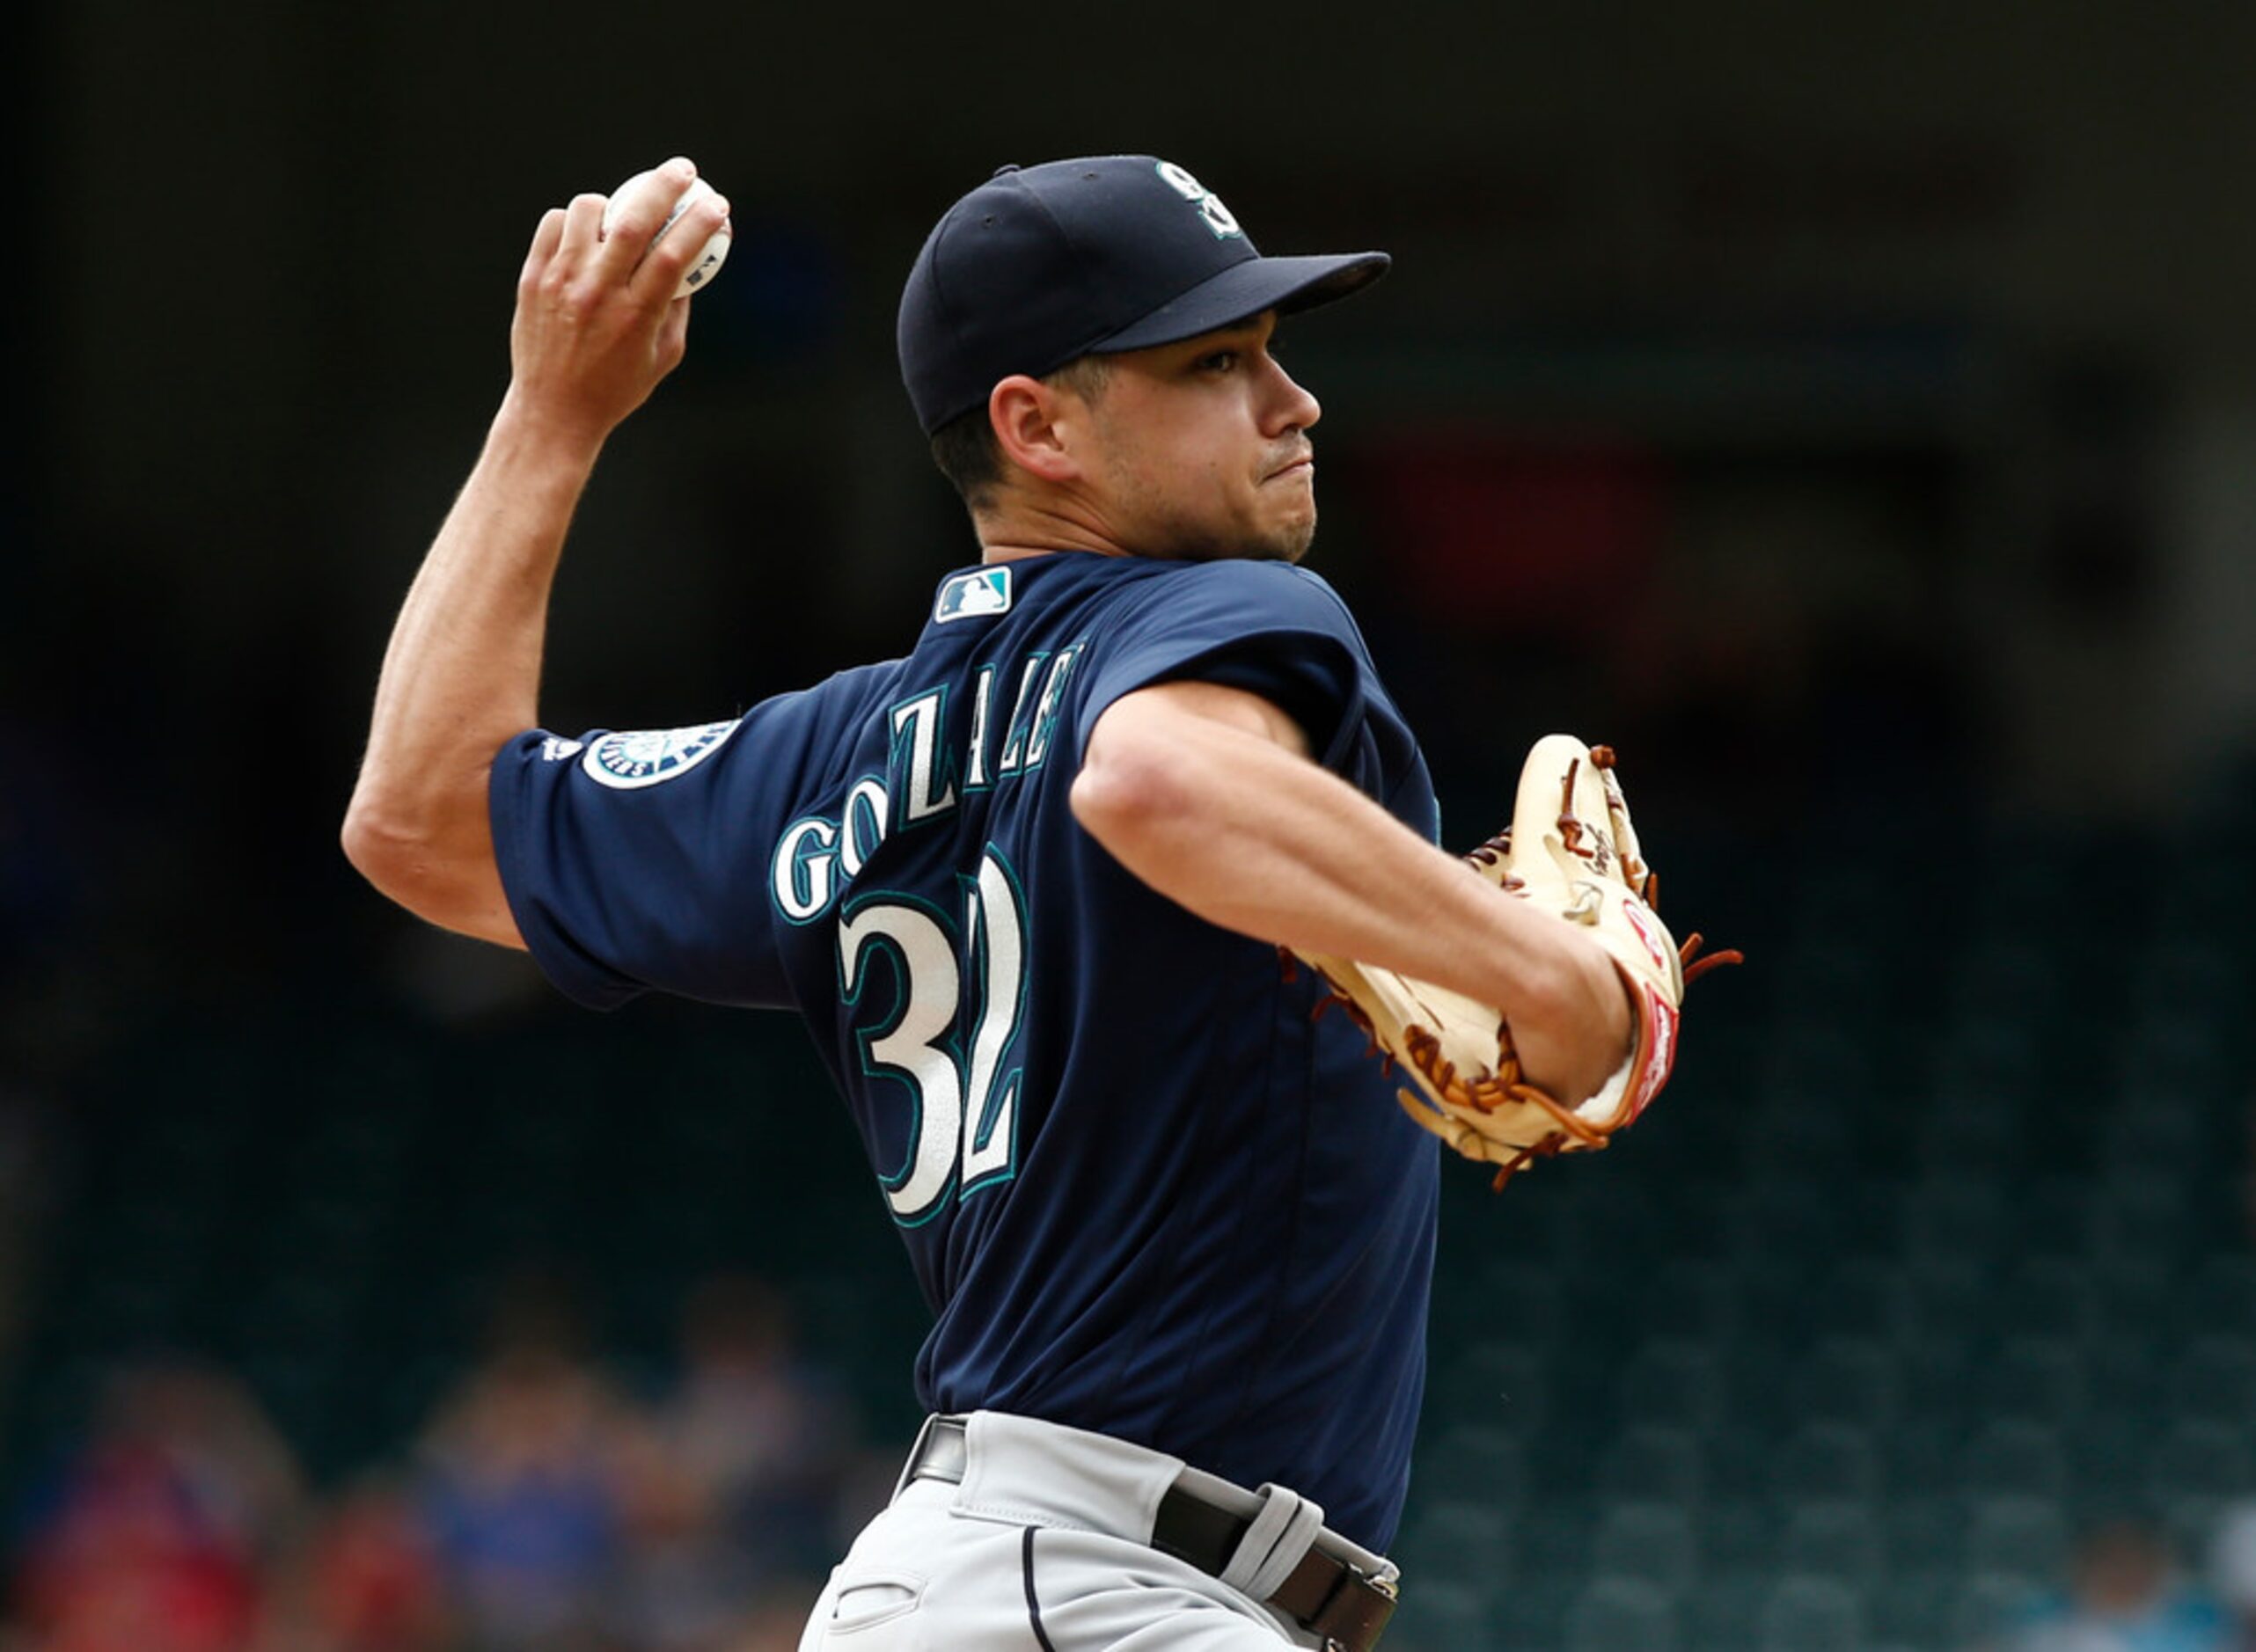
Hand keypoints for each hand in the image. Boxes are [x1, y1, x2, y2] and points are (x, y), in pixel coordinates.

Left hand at [502, 157, 731, 448]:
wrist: (553, 409)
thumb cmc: (616, 387)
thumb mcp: (664, 357)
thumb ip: (678, 308)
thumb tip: (688, 262)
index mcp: (636, 315)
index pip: (674, 254)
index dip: (700, 223)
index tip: (717, 205)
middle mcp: (597, 293)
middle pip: (634, 221)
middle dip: (665, 186)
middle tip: (684, 171)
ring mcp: (561, 282)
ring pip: (588, 210)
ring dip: (613, 204)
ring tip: (620, 219)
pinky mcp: (533, 278)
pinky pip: (555, 224)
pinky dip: (575, 220)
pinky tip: (586, 236)